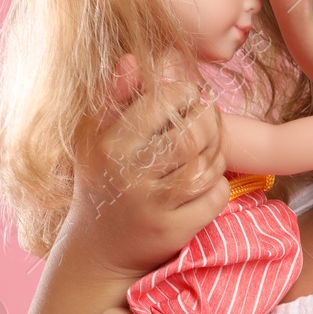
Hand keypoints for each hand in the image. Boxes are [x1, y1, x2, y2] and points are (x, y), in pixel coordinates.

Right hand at [61, 51, 230, 280]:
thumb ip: (115, 100)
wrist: (94, 254)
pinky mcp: (172, 232)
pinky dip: (218, 187)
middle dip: (208, 124)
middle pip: (193, 134)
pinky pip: (215, 197)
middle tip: (204, 126)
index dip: (184, 95)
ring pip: (208, 165)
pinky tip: (205, 182)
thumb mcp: (95, 141)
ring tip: (205, 153)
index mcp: (108, 146)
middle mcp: (128, 175)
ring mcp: (151, 206)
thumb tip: (133, 59)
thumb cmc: (100, 184)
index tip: (186, 101)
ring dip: (216, 156)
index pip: (162, 102)